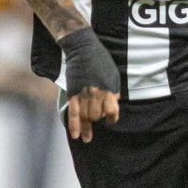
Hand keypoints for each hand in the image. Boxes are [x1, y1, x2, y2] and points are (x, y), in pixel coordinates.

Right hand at [57, 26, 120, 141]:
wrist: (82, 49)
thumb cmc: (100, 60)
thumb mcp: (113, 75)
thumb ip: (114, 91)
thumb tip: (114, 104)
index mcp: (110, 90)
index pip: (113, 112)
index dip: (111, 118)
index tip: (109, 120)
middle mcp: (98, 95)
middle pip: (97, 116)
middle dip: (97, 120)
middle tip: (95, 120)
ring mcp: (84, 95)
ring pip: (86, 118)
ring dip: (86, 128)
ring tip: (86, 138)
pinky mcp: (73, 94)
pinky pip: (73, 113)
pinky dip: (74, 126)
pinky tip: (75, 135)